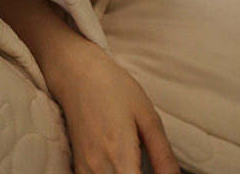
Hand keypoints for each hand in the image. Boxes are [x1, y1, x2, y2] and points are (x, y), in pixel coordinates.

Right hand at [45, 38, 179, 173]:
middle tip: (152, 166)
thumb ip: (163, 154)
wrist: (79, 75)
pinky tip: (122, 166)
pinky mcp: (77, 168)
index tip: (162, 173)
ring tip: (136, 164)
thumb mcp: (148, 116)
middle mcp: (97, 168)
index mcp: (118, 153)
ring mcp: (84, 170)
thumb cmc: (115, 89)